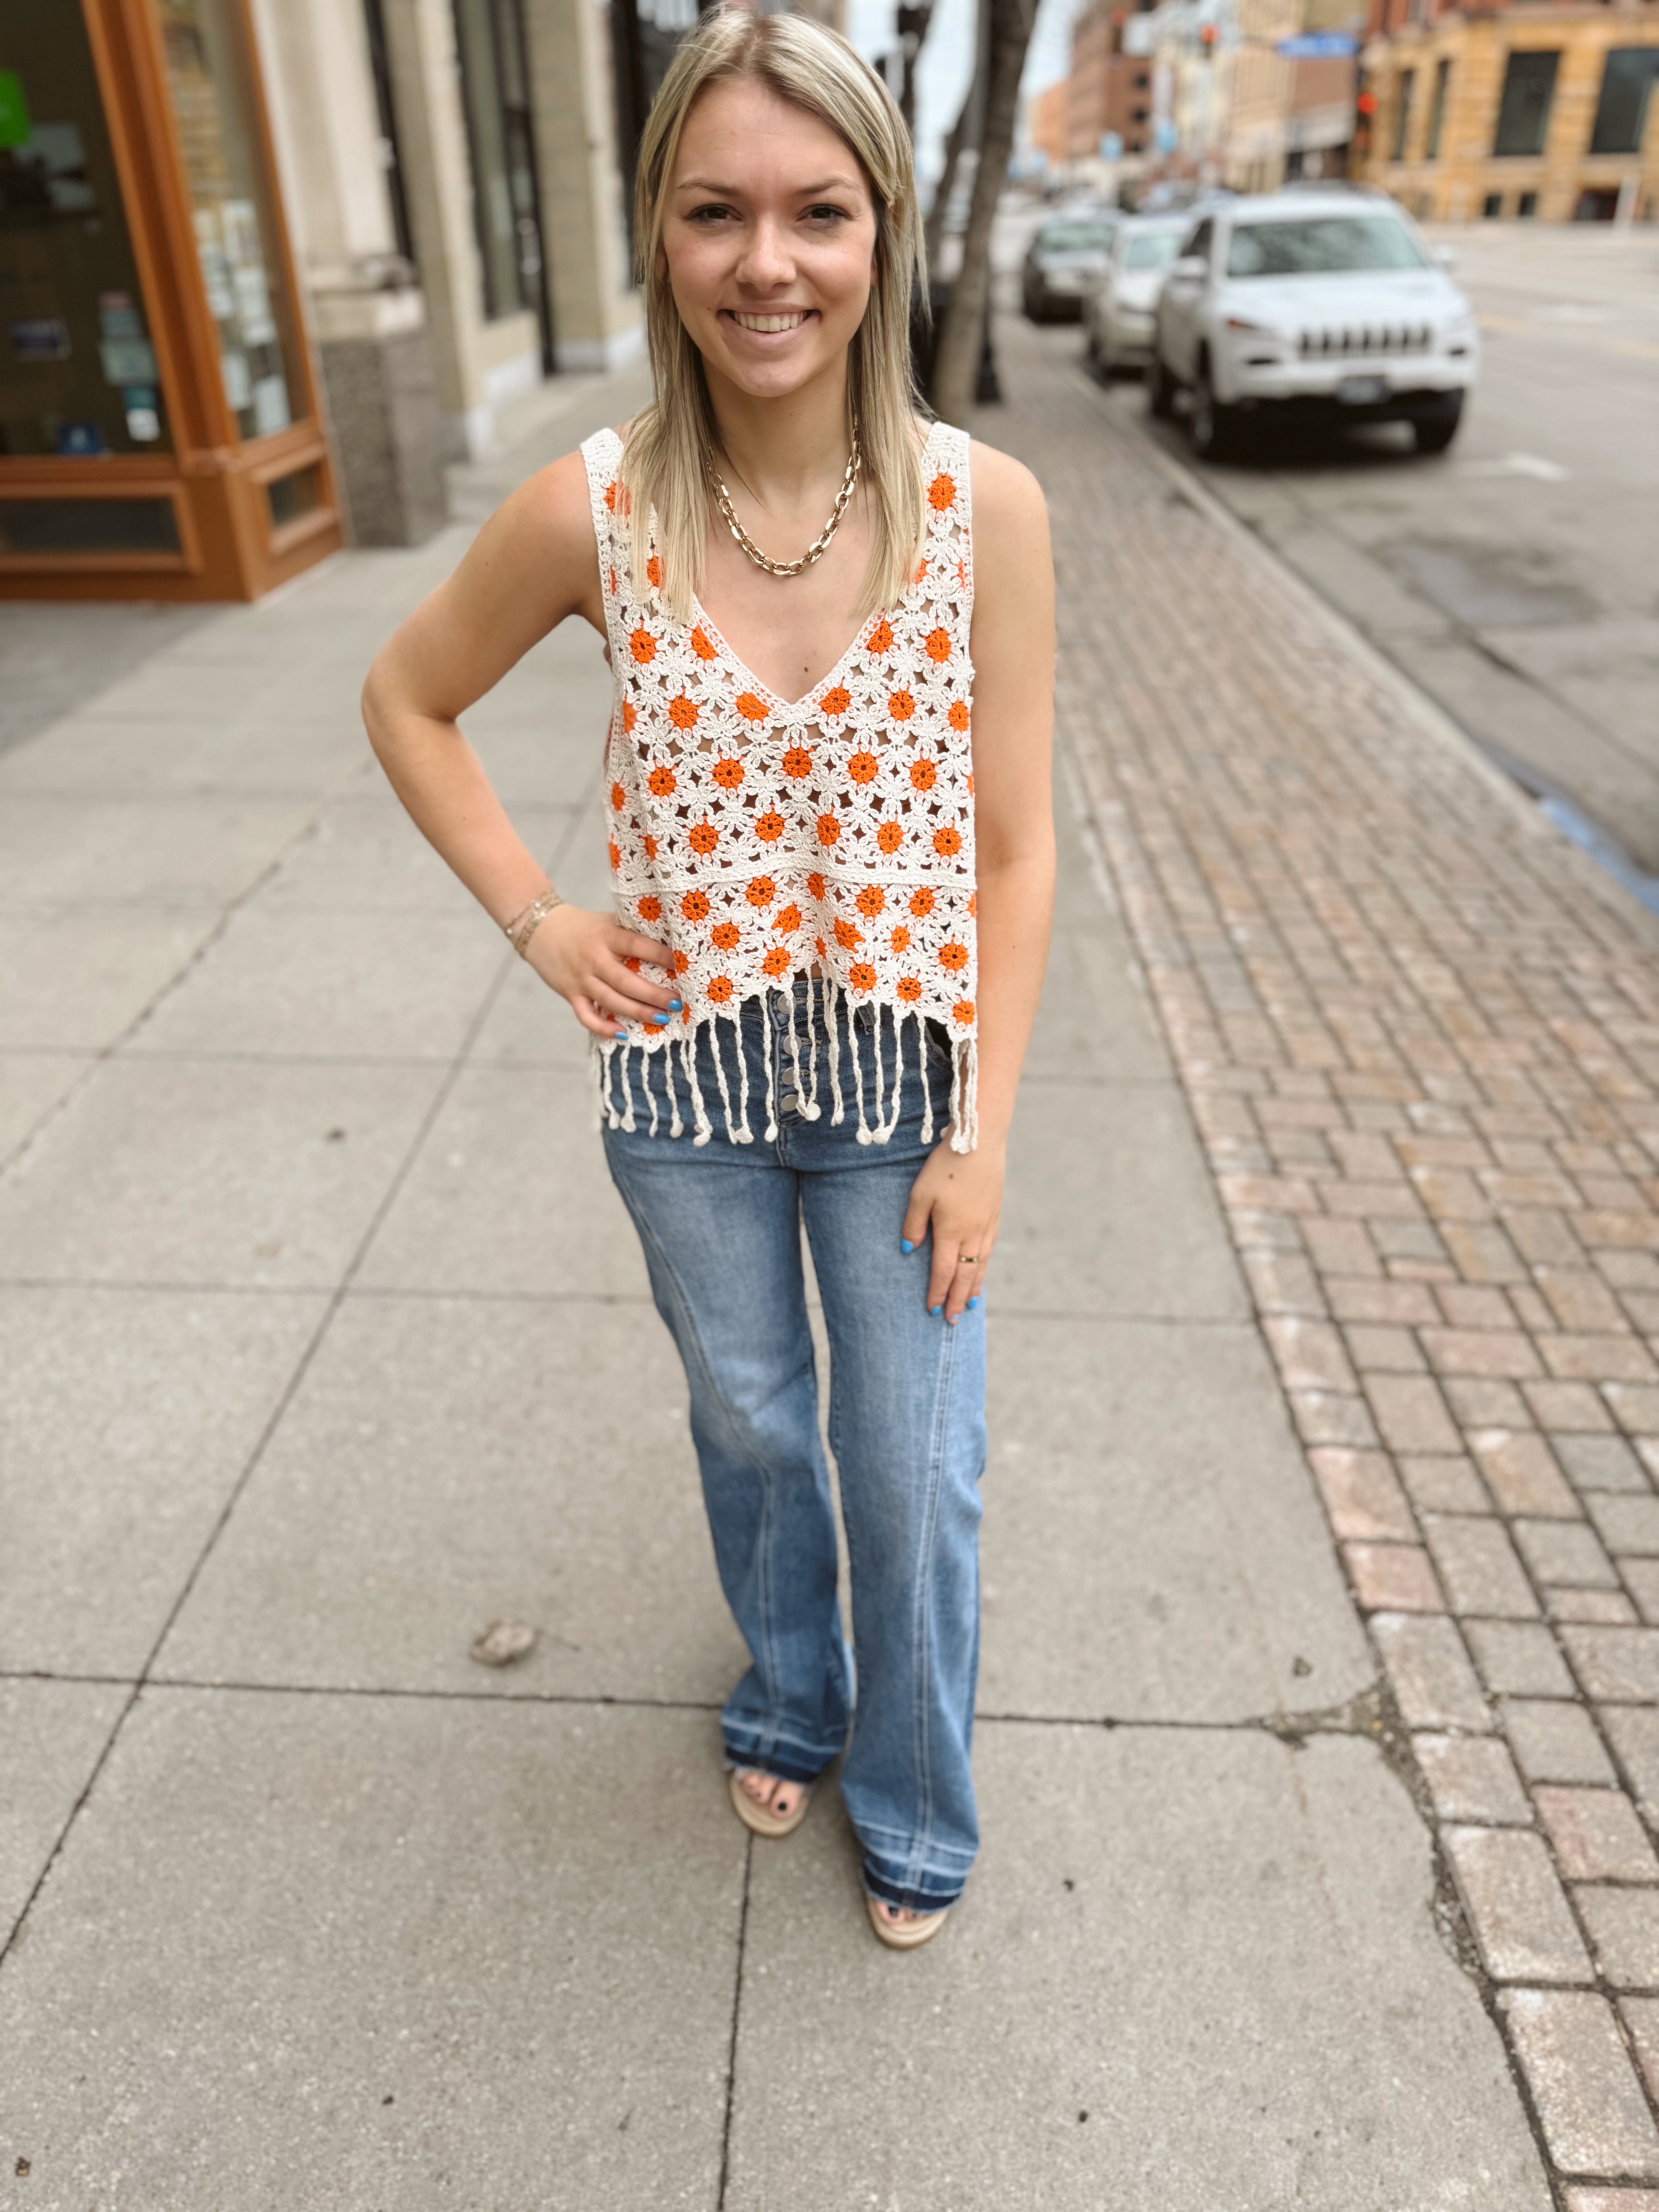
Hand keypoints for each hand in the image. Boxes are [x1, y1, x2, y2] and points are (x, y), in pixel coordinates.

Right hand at [523, 904, 678, 1037]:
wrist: (542, 929)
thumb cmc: (585, 926)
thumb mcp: (609, 922)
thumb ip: (633, 932)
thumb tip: (672, 942)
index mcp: (607, 936)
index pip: (637, 945)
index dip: (660, 955)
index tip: (682, 965)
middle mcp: (594, 958)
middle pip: (626, 981)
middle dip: (654, 994)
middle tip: (677, 1003)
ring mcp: (581, 979)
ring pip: (611, 1000)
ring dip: (638, 1012)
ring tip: (662, 1019)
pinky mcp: (570, 994)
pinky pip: (586, 1016)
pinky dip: (603, 1027)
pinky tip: (623, 1034)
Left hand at [901, 1136, 1003, 1322]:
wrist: (980, 1142)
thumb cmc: (945, 1166)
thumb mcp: (920, 1193)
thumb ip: (913, 1223)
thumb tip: (909, 1251)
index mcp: (951, 1230)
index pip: (943, 1271)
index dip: (938, 1292)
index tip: (933, 1310)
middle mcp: (972, 1233)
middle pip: (964, 1275)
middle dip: (957, 1299)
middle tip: (952, 1320)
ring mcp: (986, 1225)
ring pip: (980, 1264)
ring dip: (973, 1287)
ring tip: (969, 1304)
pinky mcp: (994, 1214)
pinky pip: (989, 1249)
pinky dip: (983, 1266)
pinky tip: (980, 1270)